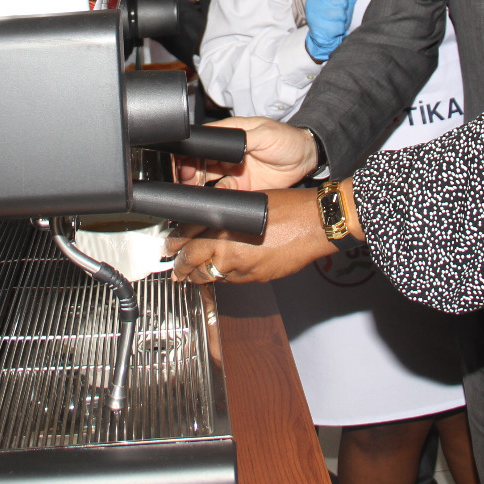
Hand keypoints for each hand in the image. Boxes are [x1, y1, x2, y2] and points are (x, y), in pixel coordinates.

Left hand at [167, 187, 344, 283]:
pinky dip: (221, 277)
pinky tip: (219, 275)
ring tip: (190, 277)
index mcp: (224, 227)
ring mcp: (242, 268)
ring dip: (198, 276)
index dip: (174, 244)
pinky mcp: (255, 278)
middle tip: (174, 269)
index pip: (188, 238)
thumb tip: (208, 223)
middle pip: (193, 262)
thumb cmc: (288, 208)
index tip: (169, 247)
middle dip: (180, 267)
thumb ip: (225, 214)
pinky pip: (231, 281)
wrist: (314, 224)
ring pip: (210, 275)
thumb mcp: (248, 203)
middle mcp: (229, 250)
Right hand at [174, 117, 316, 191]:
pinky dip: (215, 198)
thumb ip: (243, 139)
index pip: (203, 141)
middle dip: (188, 170)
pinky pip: (223, 194)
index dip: (190, 150)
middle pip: (200, 161)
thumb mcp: (266, 134)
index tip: (182, 160)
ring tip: (193, 189)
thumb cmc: (288, 140)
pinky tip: (212, 199)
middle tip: (185, 178)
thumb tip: (223, 142)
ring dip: (197, 185)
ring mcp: (234, 171)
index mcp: (230, 134)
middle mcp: (228, 153)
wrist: (307, 160)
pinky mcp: (242, 187)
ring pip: (207, 179)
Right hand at [303, 0, 358, 60]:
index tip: (340, 1)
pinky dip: (339, 29)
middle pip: (343, 1)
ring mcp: (313, 12)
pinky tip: (332, 28)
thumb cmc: (336, 12)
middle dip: (344, 9)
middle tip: (337, 12)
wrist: (325, 33)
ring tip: (335, 20)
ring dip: (342, 19)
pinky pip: (338, 27)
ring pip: (341, 14)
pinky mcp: (315, 27)